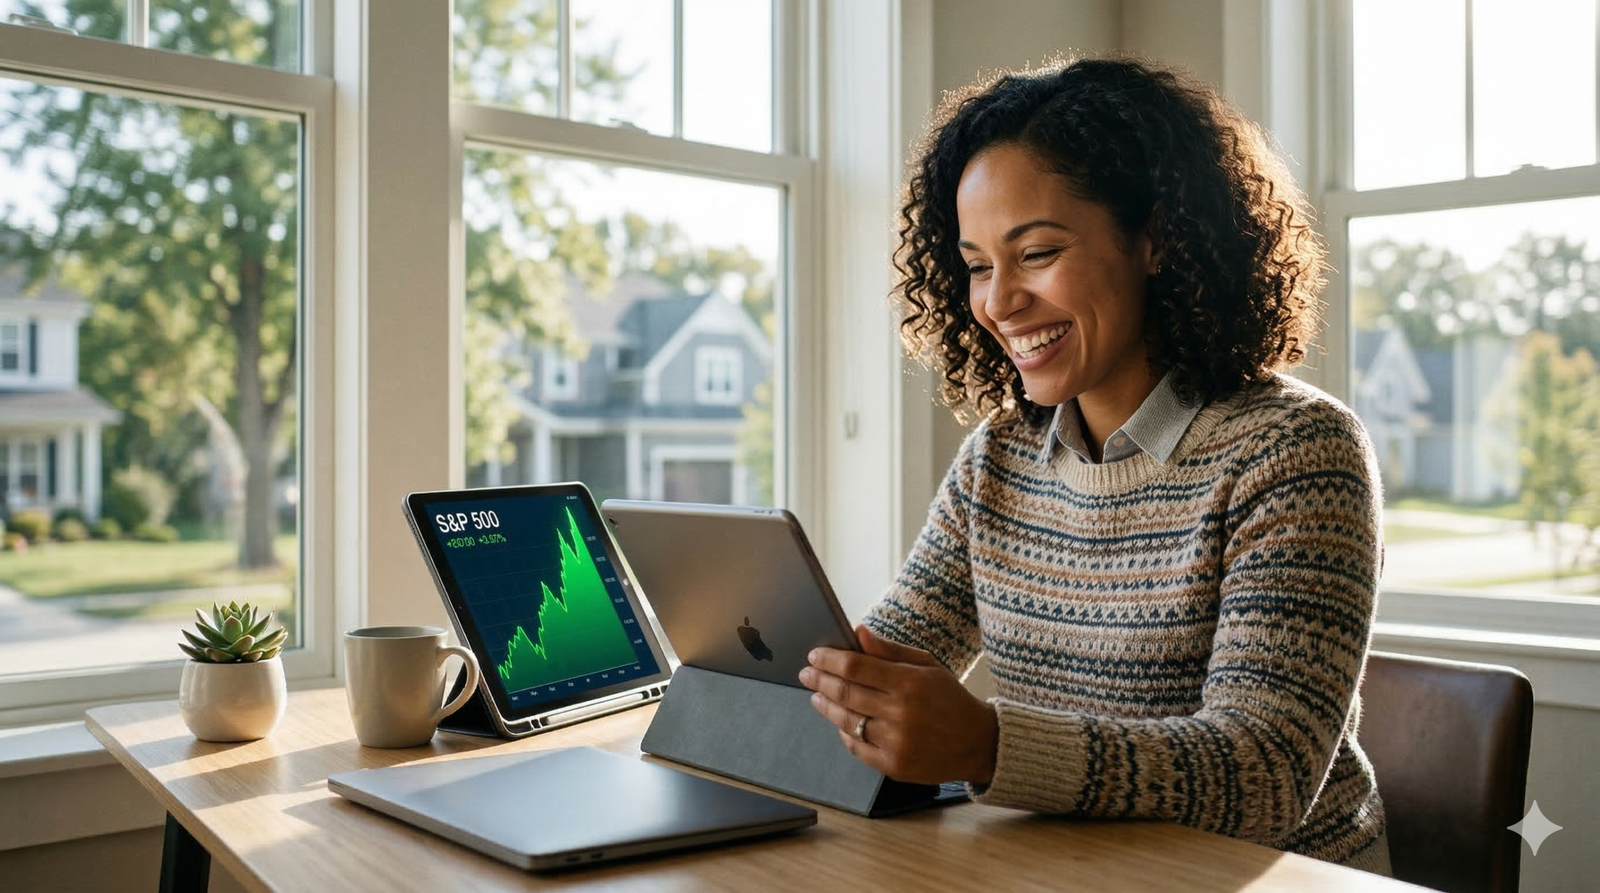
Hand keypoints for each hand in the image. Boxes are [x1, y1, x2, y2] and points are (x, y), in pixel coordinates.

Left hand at [798, 624, 997, 785]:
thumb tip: (858, 632)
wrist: (977, 743)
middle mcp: (901, 713)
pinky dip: (844, 732)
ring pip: (846, 721)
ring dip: (826, 706)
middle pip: (845, 693)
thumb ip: (890, 650)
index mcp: (909, 683)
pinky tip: (840, 721)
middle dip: (819, 680)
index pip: (855, 667)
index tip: (814, 655)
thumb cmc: (950, 699)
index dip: (829, 659)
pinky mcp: (893, 766)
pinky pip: (856, 747)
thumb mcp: (927, 665)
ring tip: (817, 696)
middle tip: (806, 674)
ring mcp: (896, 742)